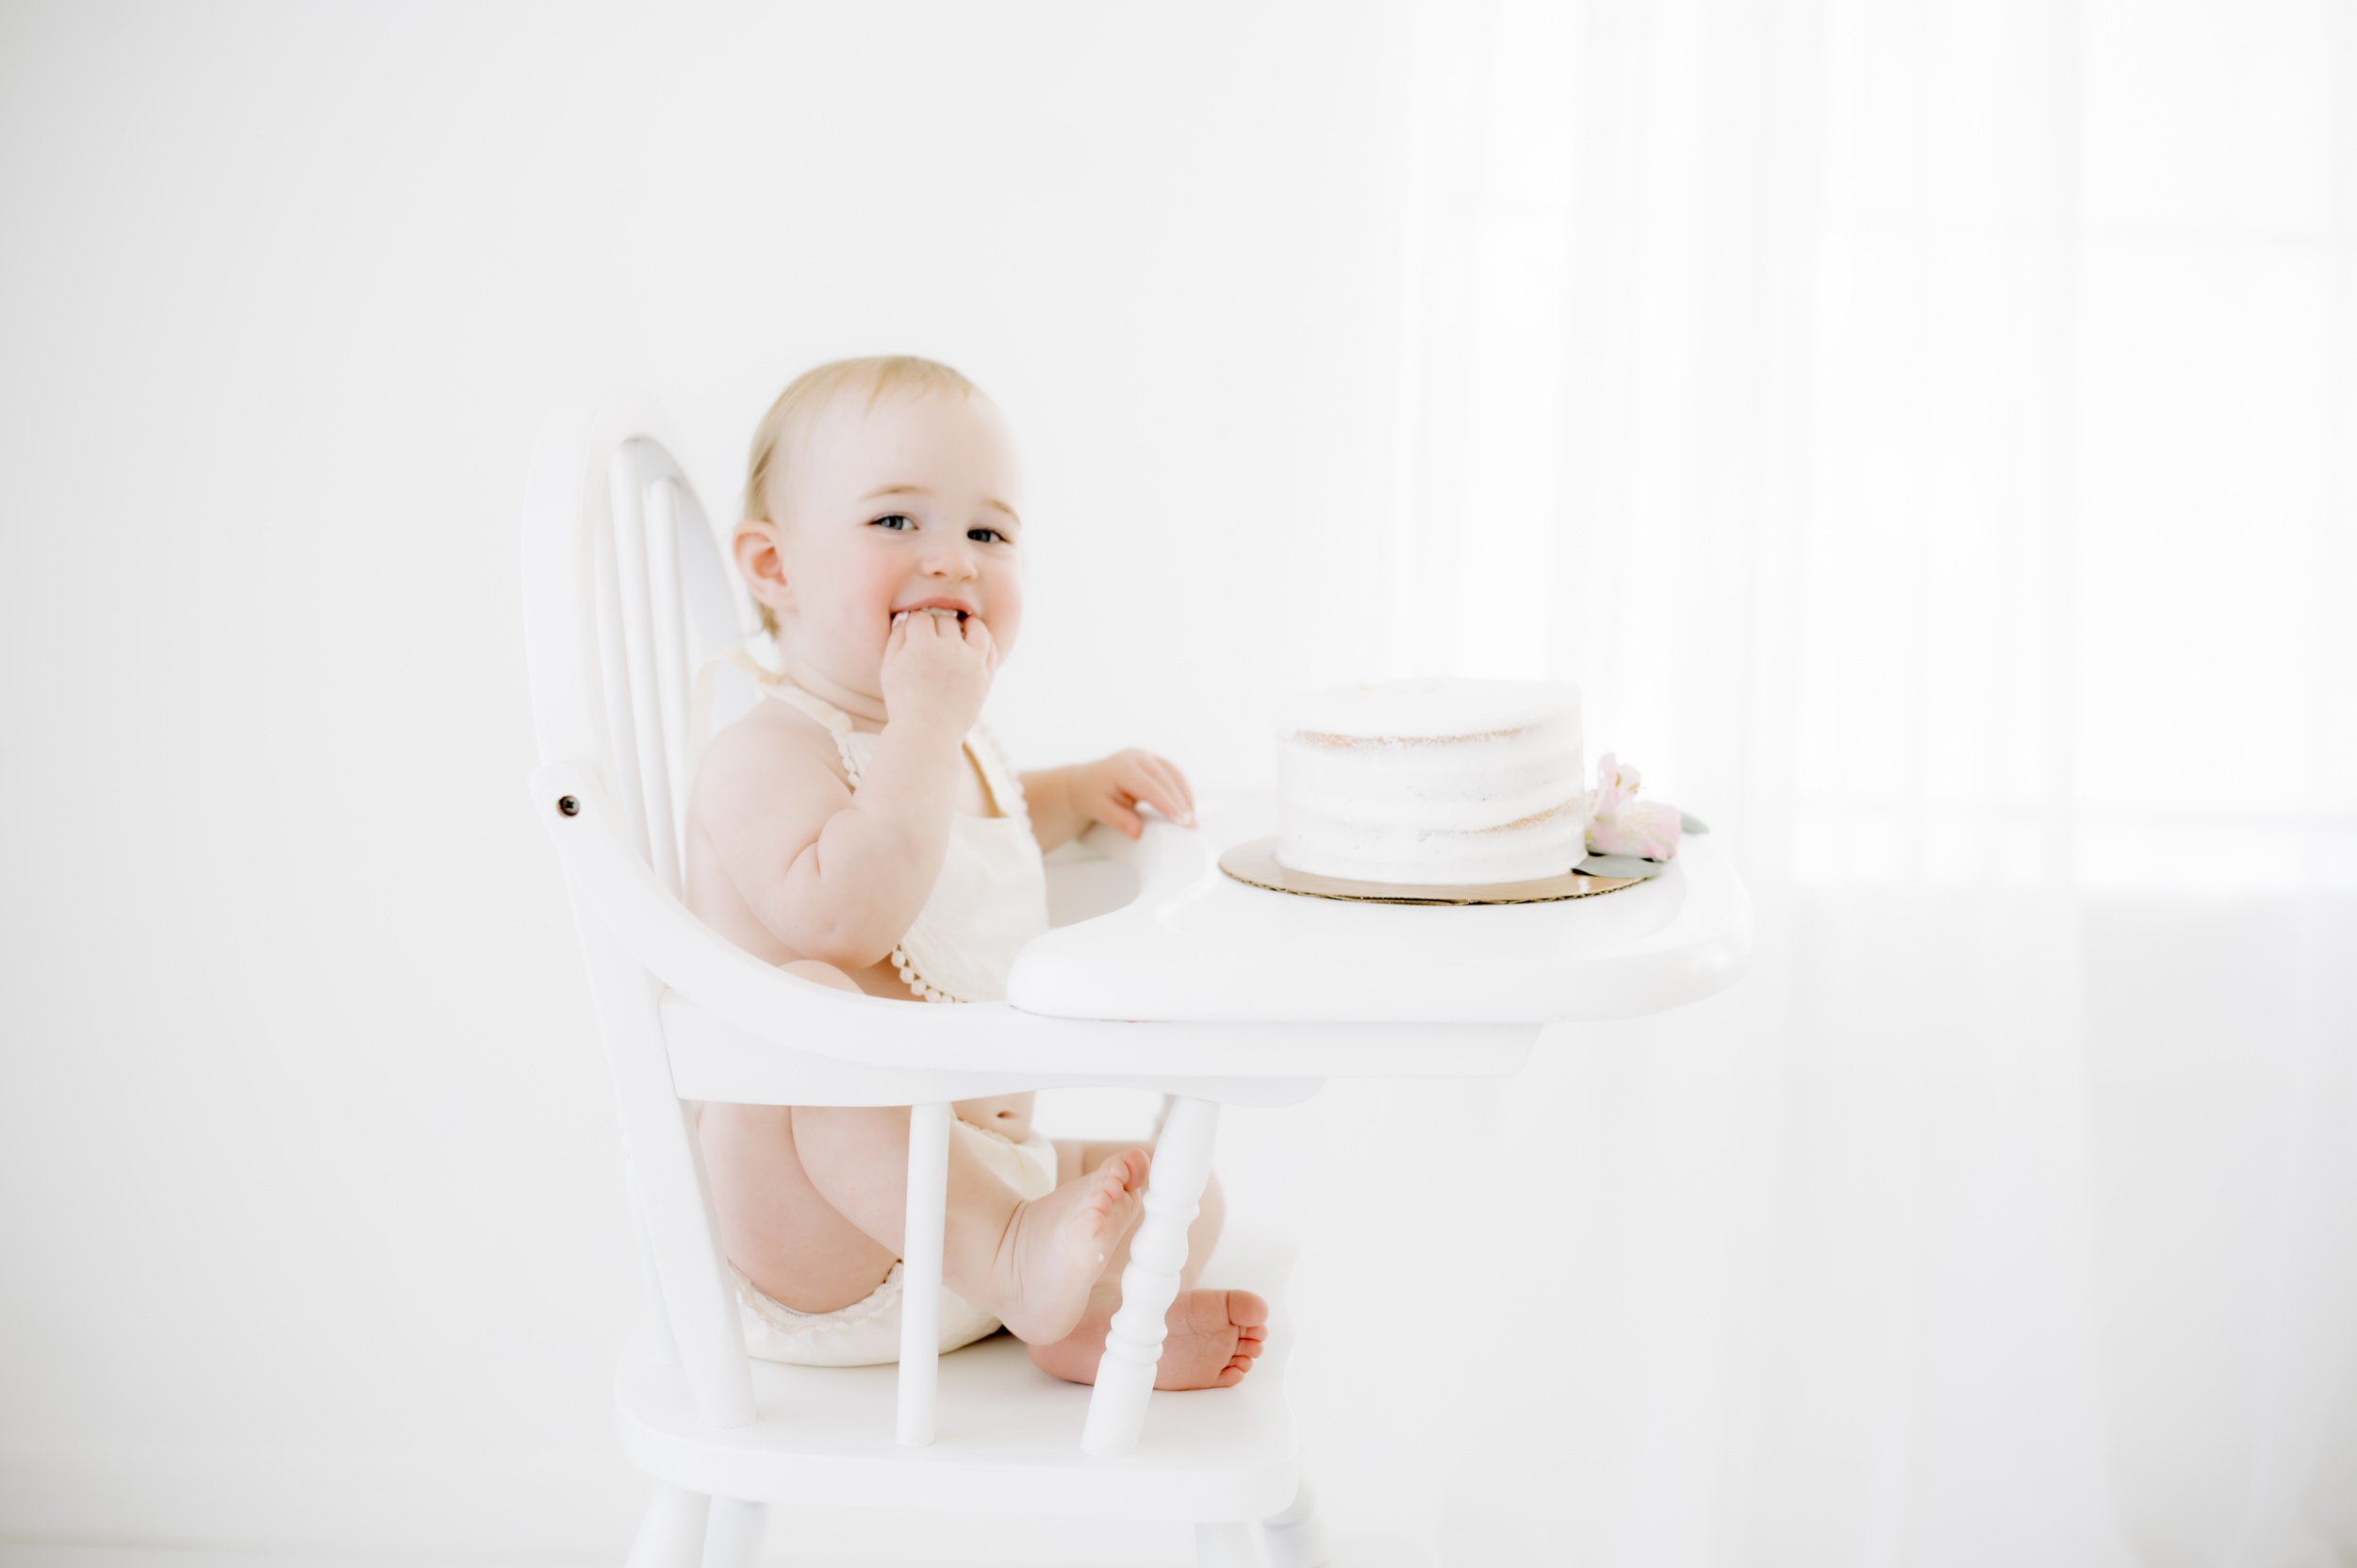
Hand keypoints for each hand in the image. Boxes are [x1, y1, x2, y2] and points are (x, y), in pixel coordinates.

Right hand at [879, 608, 995, 735]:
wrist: (928, 732)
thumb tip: (907, 620)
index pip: (920, 617)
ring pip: (975, 627)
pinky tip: (976, 641)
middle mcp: (950, 649)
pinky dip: (984, 640)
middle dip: (936, 625)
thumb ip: (896, 639)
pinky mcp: (985, 675)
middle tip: (931, 636)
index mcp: (922, 645)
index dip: (914, 622)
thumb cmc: (903, 701)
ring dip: (967, 624)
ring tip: (962, 626)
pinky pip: (990, 648)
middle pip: (946, 621)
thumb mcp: (889, 668)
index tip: (913, 631)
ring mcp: (971, 662)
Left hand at [1070, 749, 1194, 838]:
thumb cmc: (1091, 795)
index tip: (1180, 820)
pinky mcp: (1154, 761)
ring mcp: (1147, 757)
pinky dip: (1182, 789)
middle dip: (1181, 803)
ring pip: (1174, 774)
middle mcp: (1137, 757)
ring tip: (1191, 818)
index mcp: (1122, 767)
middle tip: (1190, 824)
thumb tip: (1138, 832)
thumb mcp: (1100, 810)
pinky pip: (1173, 773)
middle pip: (1166, 780)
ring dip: (1185, 795)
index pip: (1151, 787)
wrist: (1084, 782)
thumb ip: (1120, 821)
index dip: (1168, 804)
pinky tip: (1186, 805)